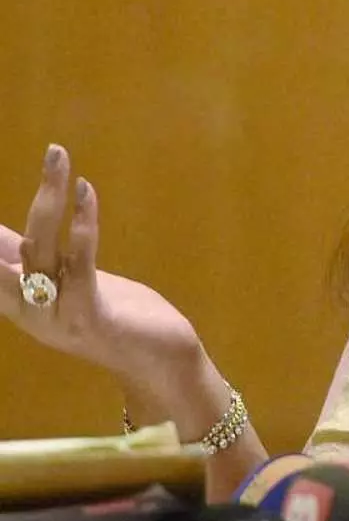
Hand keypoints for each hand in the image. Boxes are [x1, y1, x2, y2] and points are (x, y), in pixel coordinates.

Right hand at [0, 145, 202, 388]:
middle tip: (39, 157)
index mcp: (19, 299)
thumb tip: (6, 233)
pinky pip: (79, 264)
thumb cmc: (116, 314)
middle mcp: (28, 309)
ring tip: (57, 158)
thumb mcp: (69, 281)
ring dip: (49, 197)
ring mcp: (56, 315)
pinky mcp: (89, 315)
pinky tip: (85, 193)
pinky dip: (82, 224)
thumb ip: (37, 258)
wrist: (160, 364)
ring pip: (39, 248)